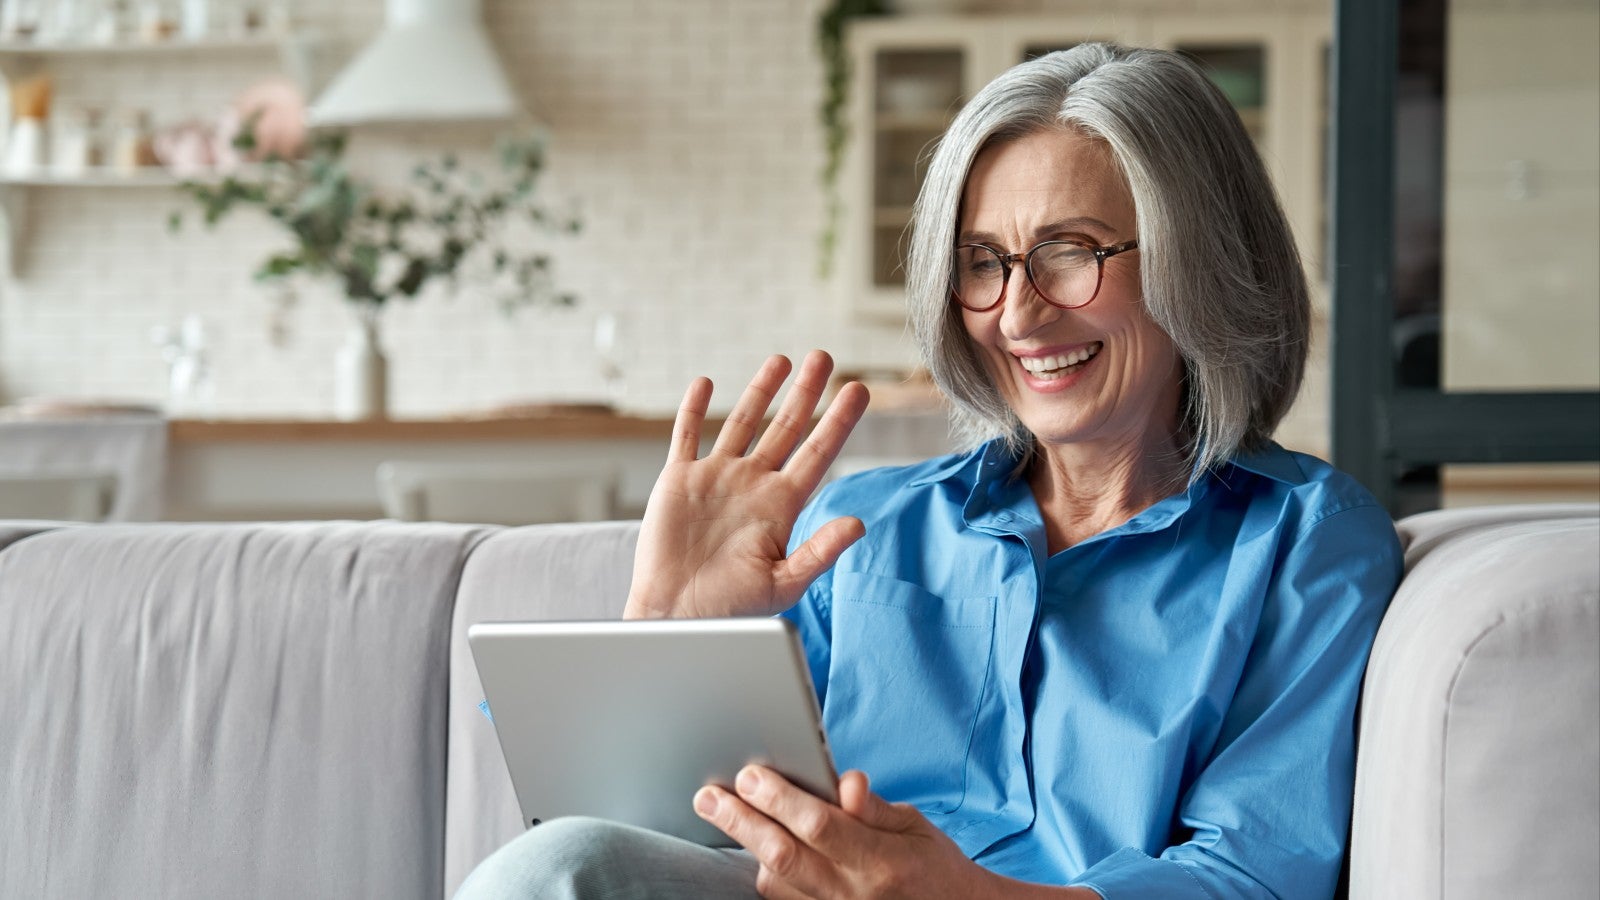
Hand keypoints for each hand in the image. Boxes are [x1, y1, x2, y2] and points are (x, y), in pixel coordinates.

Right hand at [624, 350, 869, 619]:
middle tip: (824, 357)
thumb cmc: (732, 608)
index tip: (859, 390)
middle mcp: (753, 484)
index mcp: (782, 505)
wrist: (677, 617)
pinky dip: (694, 409)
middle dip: (806, 392)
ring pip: (742, 422)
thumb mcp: (784, 583)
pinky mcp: (679, 480)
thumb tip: (858, 524)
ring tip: (780, 360)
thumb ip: (820, 551)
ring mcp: (717, 478)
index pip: (818, 452)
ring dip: (760, 391)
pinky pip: (687, 435)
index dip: (838, 420)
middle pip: (786, 427)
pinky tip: (705, 383)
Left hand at [693, 766, 1005, 899]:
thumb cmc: (934, 866)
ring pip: (776, 884)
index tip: (750, 773)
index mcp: (881, 861)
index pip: (819, 825)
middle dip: (741, 822)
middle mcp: (854, 895)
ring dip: (749, 848)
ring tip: (728, 813)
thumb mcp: (914, 826)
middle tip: (708, 796)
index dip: (779, 798)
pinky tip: (758, 851)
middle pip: (783, 856)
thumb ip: (873, 807)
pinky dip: (767, 877)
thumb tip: (845, 781)